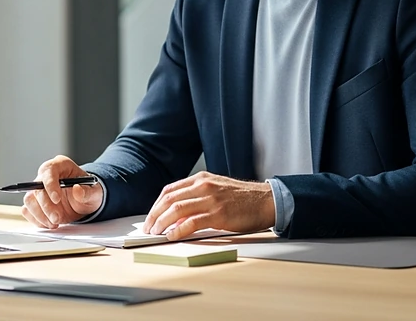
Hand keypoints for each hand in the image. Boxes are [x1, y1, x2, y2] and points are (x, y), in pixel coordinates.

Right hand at [20, 155, 103, 228]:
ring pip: (30, 200)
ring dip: (40, 215)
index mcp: (61, 165)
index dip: (50, 184)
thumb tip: (77, 189)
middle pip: (37, 188)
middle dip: (47, 206)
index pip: (49, 170)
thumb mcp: (95, 192)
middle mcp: (47, 176)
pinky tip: (49, 223)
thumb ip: (88, 192)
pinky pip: (27, 211)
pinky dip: (36, 220)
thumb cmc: (88, 192)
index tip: (56, 199)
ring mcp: (39, 189)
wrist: (84, 202)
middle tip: (57, 218)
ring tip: (55, 223)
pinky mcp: (35, 202)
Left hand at [142, 171, 274, 240]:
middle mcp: (204, 186)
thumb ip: (197, 196)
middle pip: (169, 199)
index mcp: (202, 179)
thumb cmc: (243, 198)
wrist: (266, 201)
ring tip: (156, 233)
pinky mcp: (218, 214)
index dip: (156, 205)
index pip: (169, 190)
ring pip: (176, 209)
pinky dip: (178, 230)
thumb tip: (176, 214)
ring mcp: (211, 199)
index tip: (151, 217)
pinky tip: (172, 236)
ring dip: (162, 223)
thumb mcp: (217, 189)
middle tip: (149, 228)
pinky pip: (191, 222)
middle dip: (154, 215)